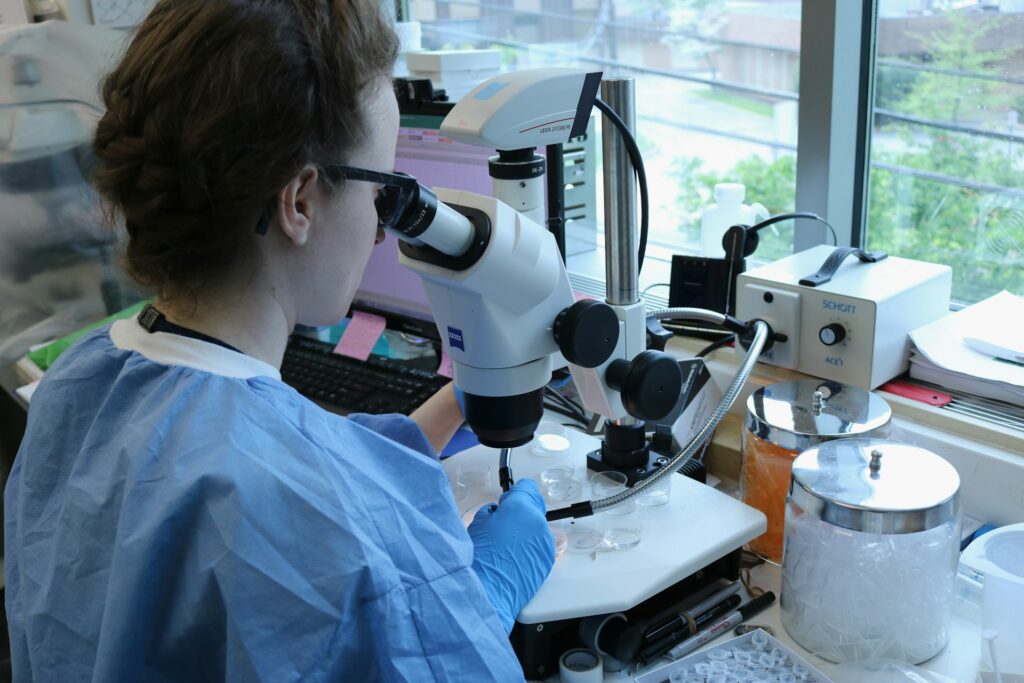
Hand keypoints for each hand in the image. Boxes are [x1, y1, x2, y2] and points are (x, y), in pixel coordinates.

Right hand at [468, 480, 554, 632]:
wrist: (488, 592)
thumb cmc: (478, 557)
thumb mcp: (478, 524)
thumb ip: (494, 512)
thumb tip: (500, 512)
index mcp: (520, 508)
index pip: (526, 487)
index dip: (514, 495)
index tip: (506, 504)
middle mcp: (538, 521)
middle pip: (533, 508)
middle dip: (520, 514)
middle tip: (502, 528)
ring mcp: (545, 541)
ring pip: (537, 528)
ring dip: (526, 532)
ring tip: (507, 548)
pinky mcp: (548, 559)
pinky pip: (540, 545)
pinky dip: (530, 548)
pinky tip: (514, 560)